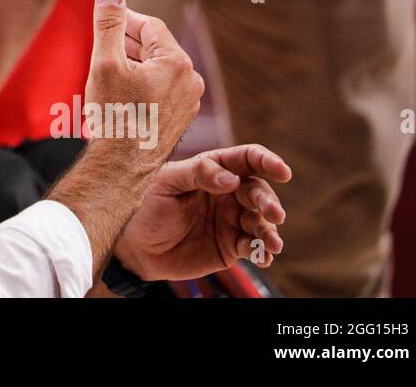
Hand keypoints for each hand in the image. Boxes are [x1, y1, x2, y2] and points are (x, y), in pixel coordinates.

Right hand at [46, 0, 204, 278]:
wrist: (121, 169)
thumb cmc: (113, 116)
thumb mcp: (104, 62)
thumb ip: (109, 23)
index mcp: (177, 62)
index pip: (148, 25)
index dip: (122, 19)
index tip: (102, 19)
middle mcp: (190, 80)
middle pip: (153, 46)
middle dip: (124, 42)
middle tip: (98, 45)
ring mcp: (187, 102)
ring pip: (156, 68)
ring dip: (131, 63)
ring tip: (103, 71)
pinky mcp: (179, 118)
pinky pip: (159, 89)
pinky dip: (139, 84)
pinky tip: (117, 94)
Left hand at [115, 144, 290, 279]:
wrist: (133, 246)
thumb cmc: (144, 205)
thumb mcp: (165, 183)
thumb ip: (198, 174)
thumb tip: (233, 179)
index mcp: (212, 170)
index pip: (246, 159)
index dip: (267, 161)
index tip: (283, 171)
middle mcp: (227, 193)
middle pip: (258, 191)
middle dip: (269, 201)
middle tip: (274, 213)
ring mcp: (231, 219)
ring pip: (261, 221)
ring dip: (270, 230)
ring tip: (272, 242)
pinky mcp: (230, 246)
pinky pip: (253, 247)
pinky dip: (262, 251)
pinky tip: (264, 256)